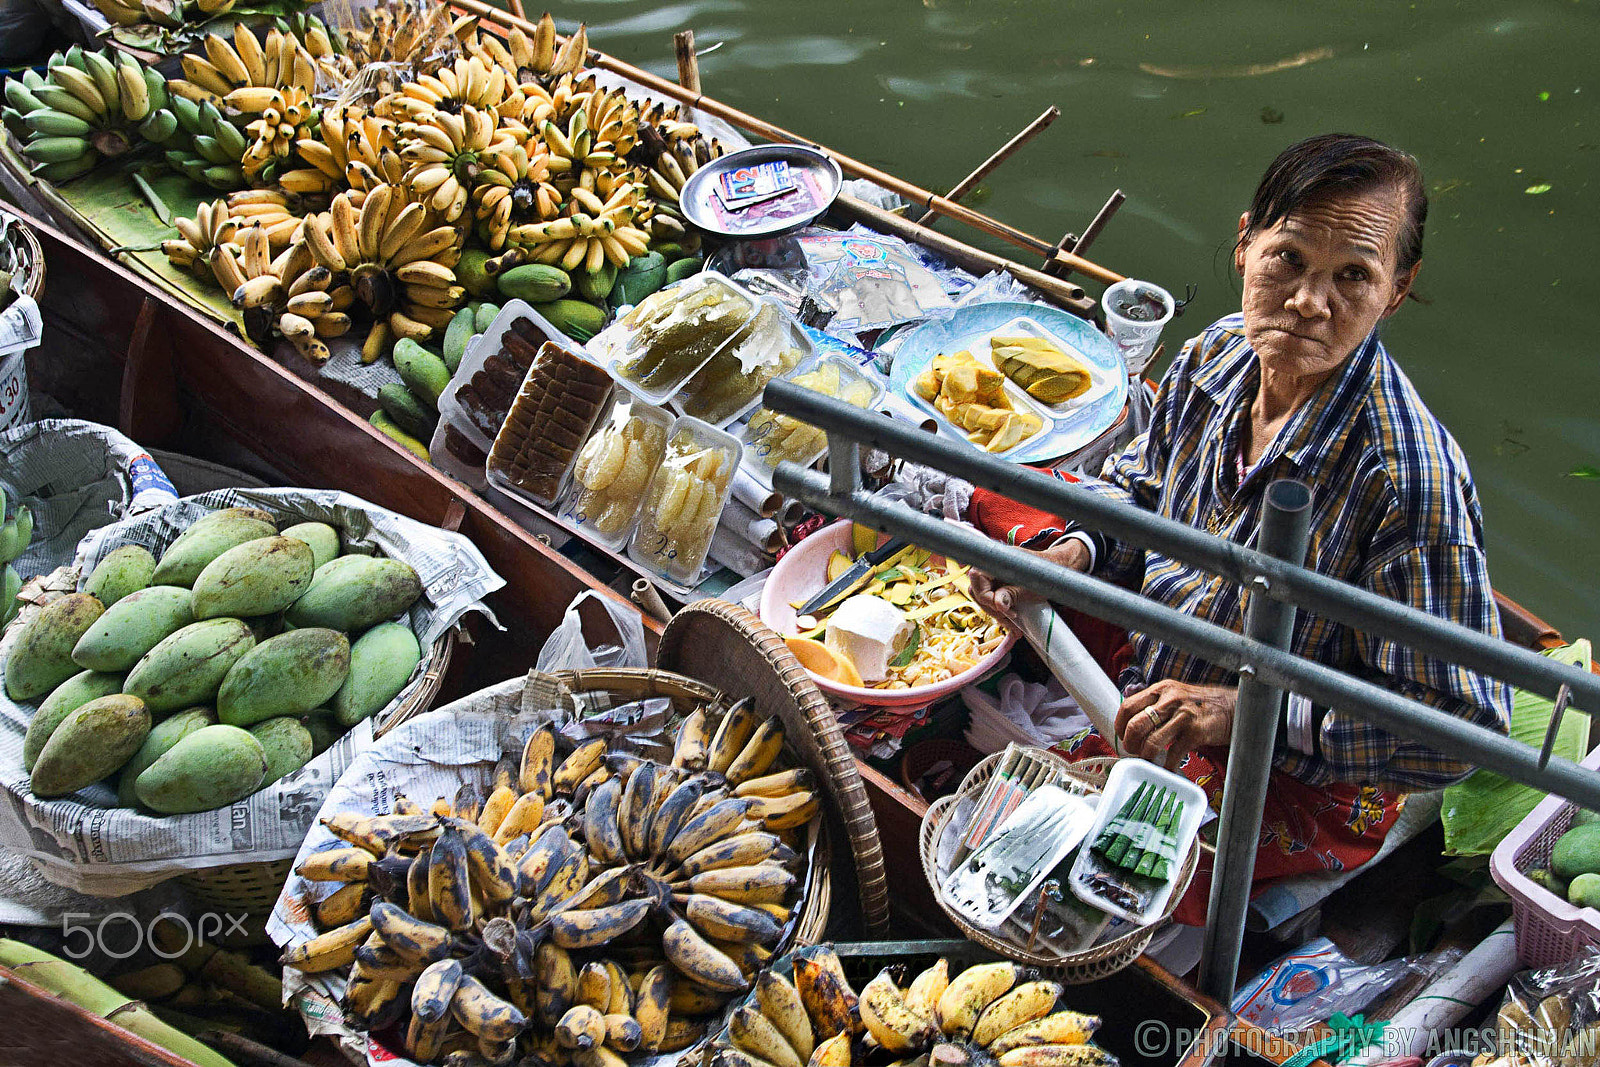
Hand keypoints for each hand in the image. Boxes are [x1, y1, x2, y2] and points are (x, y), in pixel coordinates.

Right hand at [969, 538, 1090, 627]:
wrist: (1059, 570)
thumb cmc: (1047, 572)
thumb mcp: (1030, 586)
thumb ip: (1011, 594)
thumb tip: (997, 604)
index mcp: (997, 560)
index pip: (977, 579)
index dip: (986, 597)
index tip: (1002, 609)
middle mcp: (992, 567)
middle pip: (978, 591)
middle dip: (993, 609)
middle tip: (1010, 621)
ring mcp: (995, 577)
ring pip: (985, 599)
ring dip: (998, 614)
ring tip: (1014, 628)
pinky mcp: (1001, 586)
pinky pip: (994, 600)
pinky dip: (1003, 612)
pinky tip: (1013, 624)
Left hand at [1115, 681, 1236, 769]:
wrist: (1233, 709)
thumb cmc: (1201, 705)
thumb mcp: (1175, 695)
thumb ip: (1155, 704)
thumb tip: (1131, 723)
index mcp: (1161, 690)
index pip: (1128, 706)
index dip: (1120, 724)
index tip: (1121, 735)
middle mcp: (1170, 700)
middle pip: (1136, 724)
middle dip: (1129, 742)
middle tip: (1132, 750)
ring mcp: (1183, 716)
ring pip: (1151, 741)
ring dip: (1145, 755)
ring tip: (1147, 759)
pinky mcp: (1196, 732)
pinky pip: (1172, 754)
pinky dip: (1166, 765)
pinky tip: (1166, 767)